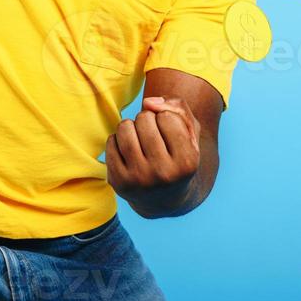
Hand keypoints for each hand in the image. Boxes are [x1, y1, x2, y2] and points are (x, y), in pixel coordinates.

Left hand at [106, 96, 201, 215]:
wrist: (164, 198)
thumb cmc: (178, 155)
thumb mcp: (189, 131)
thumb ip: (178, 107)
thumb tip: (148, 103)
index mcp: (187, 162)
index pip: (167, 117)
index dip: (167, 118)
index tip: (170, 133)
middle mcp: (163, 174)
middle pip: (145, 119)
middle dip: (148, 120)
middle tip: (153, 136)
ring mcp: (138, 180)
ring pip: (125, 127)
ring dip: (131, 126)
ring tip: (139, 139)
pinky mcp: (118, 182)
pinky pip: (110, 141)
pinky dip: (118, 139)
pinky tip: (128, 151)